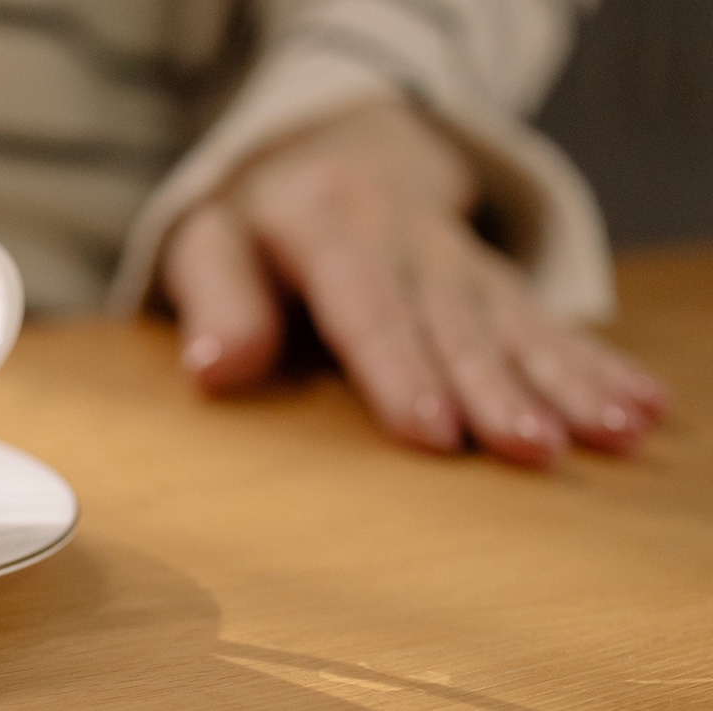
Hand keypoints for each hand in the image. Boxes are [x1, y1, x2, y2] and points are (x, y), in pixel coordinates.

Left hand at [162, 99, 667, 467]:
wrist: (326, 145)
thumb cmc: (253, 220)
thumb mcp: (208, 243)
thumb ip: (215, 302)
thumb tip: (214, 370)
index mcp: (326, 224)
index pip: (366, 306)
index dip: (400, 369)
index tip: (433, 431)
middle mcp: (405, 236)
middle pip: (452, 322)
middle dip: (495, 388)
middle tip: (532, 450)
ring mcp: (459, 257)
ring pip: (513, 322)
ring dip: (563, 380)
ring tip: (608, 431)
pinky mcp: (493, 279)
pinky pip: (547, 320)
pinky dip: (595, 362)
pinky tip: (638, 403)